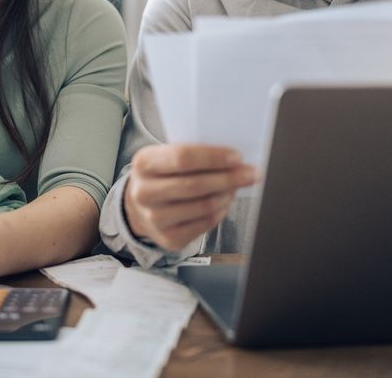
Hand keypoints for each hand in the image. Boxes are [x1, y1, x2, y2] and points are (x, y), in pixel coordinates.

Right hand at [123, 143, 258, 250]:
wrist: (139, 207)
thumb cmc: (162, 175)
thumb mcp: (166, 155)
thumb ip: (193, 153)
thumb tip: (234, 160)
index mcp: (144, 164)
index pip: (183, 158)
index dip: (213, 157)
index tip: (237, 157)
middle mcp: (144, 193)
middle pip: (195, 185)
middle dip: (230, 178)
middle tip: (252, 173)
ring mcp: (155, 219)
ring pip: (204, 206)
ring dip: (228, 195)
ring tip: (236, 187)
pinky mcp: (168, 238)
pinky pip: (206, 223)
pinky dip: (221, 211)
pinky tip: (224, 202)